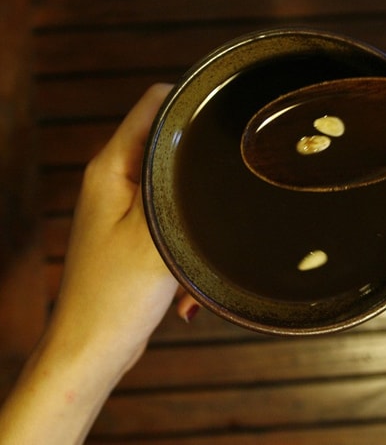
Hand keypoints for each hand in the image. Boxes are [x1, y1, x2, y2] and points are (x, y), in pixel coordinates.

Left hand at [0, 84, 199, 444]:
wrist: (93, 348)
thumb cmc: (117, 295)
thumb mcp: (160, 231)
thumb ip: (179, 181)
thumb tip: (201, 140)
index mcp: (111, 167)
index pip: (154, 104)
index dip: (192, 100)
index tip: (229, 113)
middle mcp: (111, 180)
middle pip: (168, 146)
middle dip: (200, 173)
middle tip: (222, 199)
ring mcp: (119, 207)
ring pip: (173, 188)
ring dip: (194, 220)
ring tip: (193, 258)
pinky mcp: (130, 233)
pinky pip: (169, 222)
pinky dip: (184, 246)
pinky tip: (185, 284)